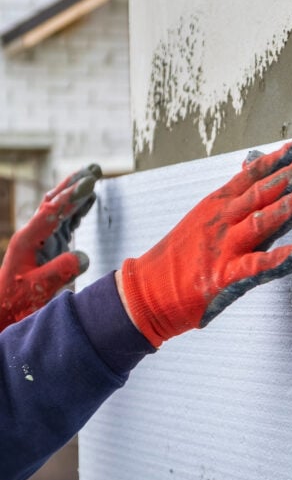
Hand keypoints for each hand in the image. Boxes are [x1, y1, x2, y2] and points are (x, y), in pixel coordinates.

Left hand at [0, 164, 100, 330]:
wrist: (4, 310)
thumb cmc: (17, 302)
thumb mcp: (38, 290)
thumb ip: (60, 272)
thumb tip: (83, 256)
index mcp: (28, 240)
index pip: (52, 212)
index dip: (72, 197)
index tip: (91, 183)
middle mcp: (33, 234)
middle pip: (54, 201)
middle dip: (74, 183)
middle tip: (95, 168)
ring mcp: (41, 239)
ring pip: (60, 208)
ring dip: (77, 192)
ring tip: (94, 176)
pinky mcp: (49, 246)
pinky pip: (65, 222)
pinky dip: (78, 209)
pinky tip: (89, 201)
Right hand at [118, 136, 291, 346]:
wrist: (148, 291)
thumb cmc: (183, 256)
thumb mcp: (206, 215)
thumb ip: (235, 193)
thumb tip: (254, 161)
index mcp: (219, 204)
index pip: (254, 173)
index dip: (283, 157)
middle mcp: (222, 220)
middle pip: (262, 192)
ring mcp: (223, 248)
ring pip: (260, 222)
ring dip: (289, 207)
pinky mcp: (224, 277)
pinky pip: (256, 266)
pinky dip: (280, 259)